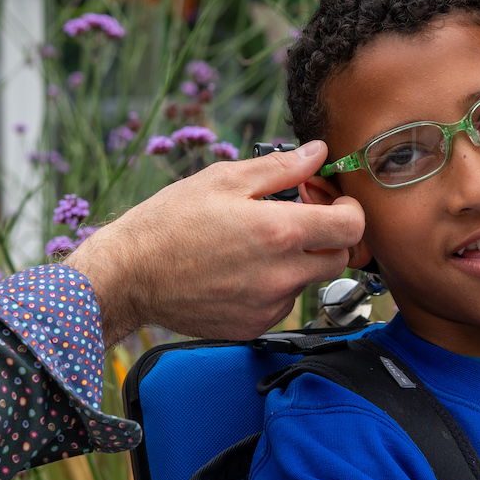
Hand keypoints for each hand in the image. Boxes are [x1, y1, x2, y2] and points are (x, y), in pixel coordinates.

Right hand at [67, 141, 363, 343]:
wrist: (128, 276)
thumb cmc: (169, 223)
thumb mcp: (223, 179)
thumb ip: (280, 168)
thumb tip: (317, 152)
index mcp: (278, 232)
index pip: (351, 227)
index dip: (348, 210)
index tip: (331, 202)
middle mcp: (280, 275)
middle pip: (339, 257)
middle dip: (327, 236)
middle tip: (295, 219)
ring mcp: (267, 306)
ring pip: (310, 281)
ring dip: (299, 261)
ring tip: (257, 245)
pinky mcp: (253, 327)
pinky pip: (283, 304)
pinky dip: (274, 286)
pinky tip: (241, 270)